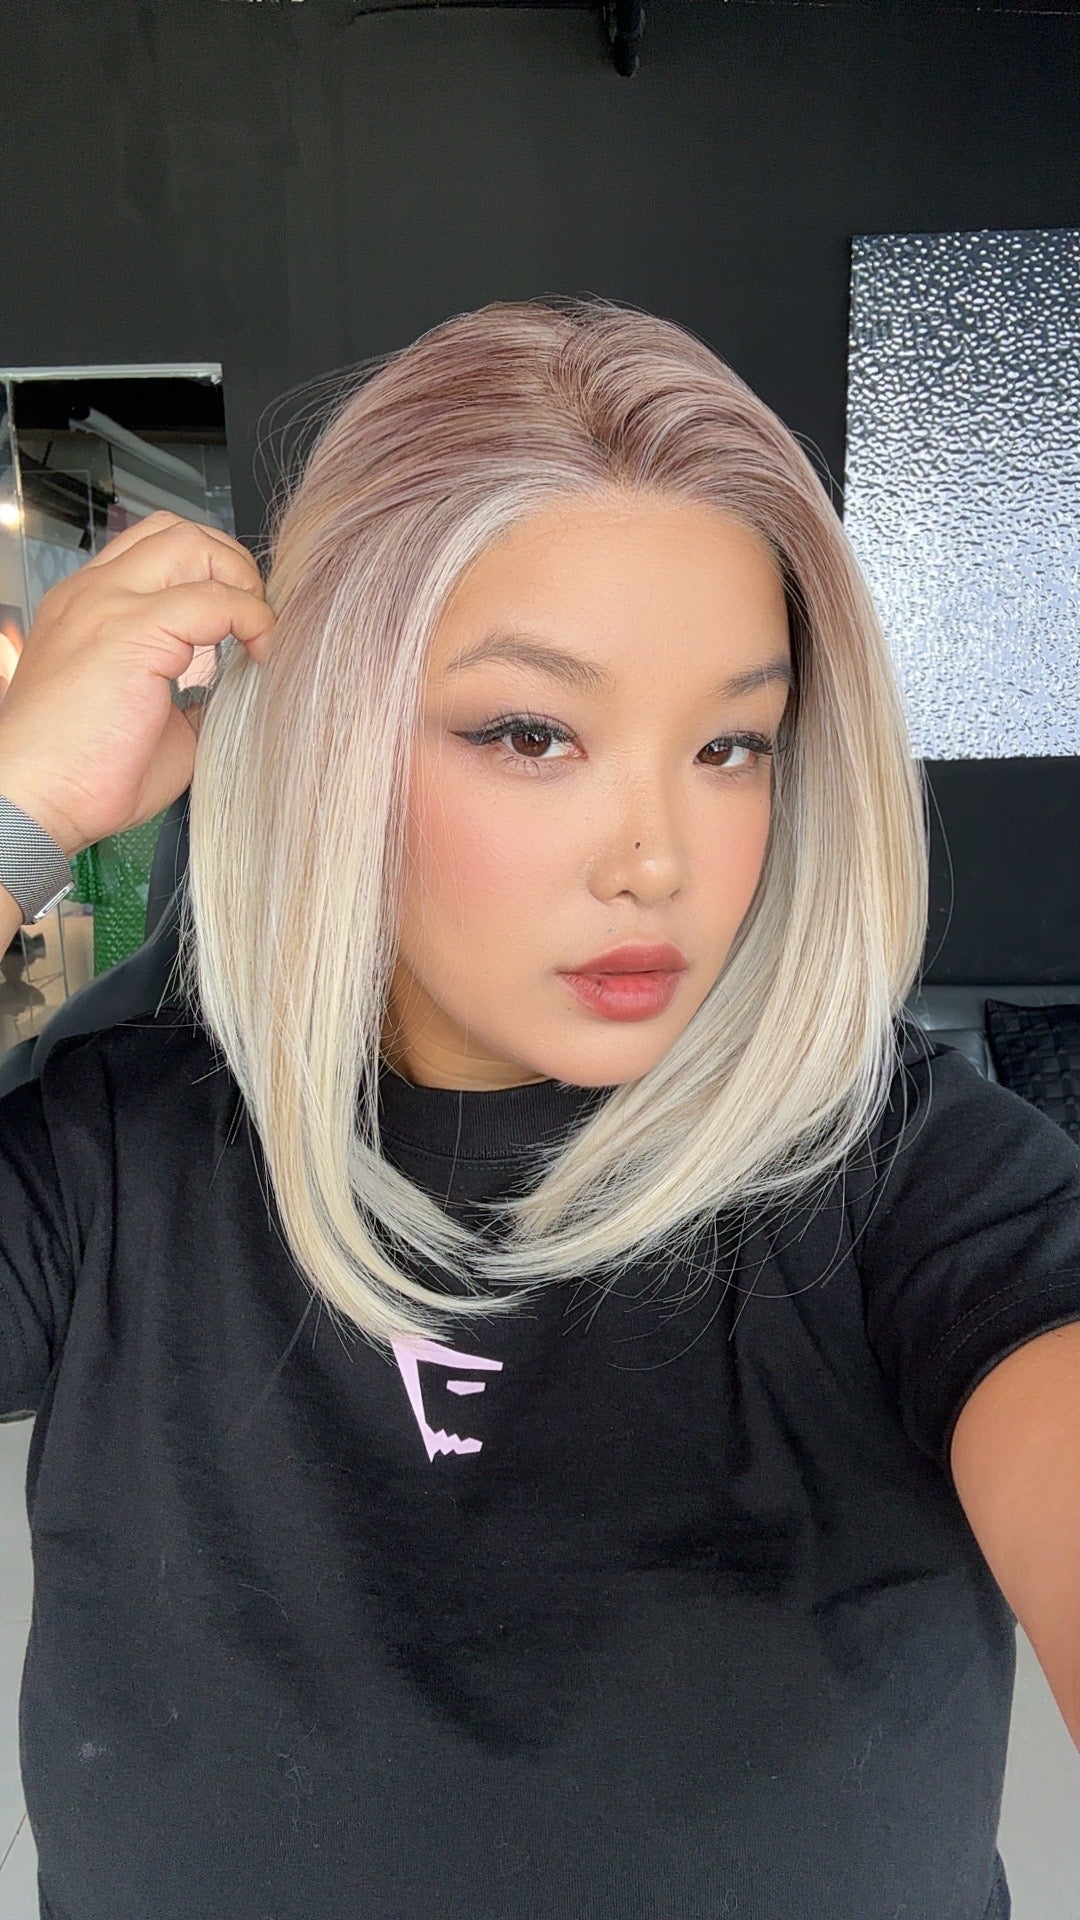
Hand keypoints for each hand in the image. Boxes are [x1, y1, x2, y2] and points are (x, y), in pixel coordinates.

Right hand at [0, 511, 274, 855]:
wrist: (36, 800)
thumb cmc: (81, 775)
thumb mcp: (147, 719)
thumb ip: (185, 693)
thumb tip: (226, 691)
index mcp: (89, 608)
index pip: (156, 549)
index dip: (210, 573)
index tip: (241, 620)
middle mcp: (94, 594)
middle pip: (177, 531)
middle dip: (230, 563)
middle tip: (254, 618)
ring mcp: (109, 605)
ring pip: (192, 544)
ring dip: (239, 580)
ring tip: (255, 631)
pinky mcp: (131, 631)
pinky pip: (214, 599)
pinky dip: (251, 619)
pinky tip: (259, 653)